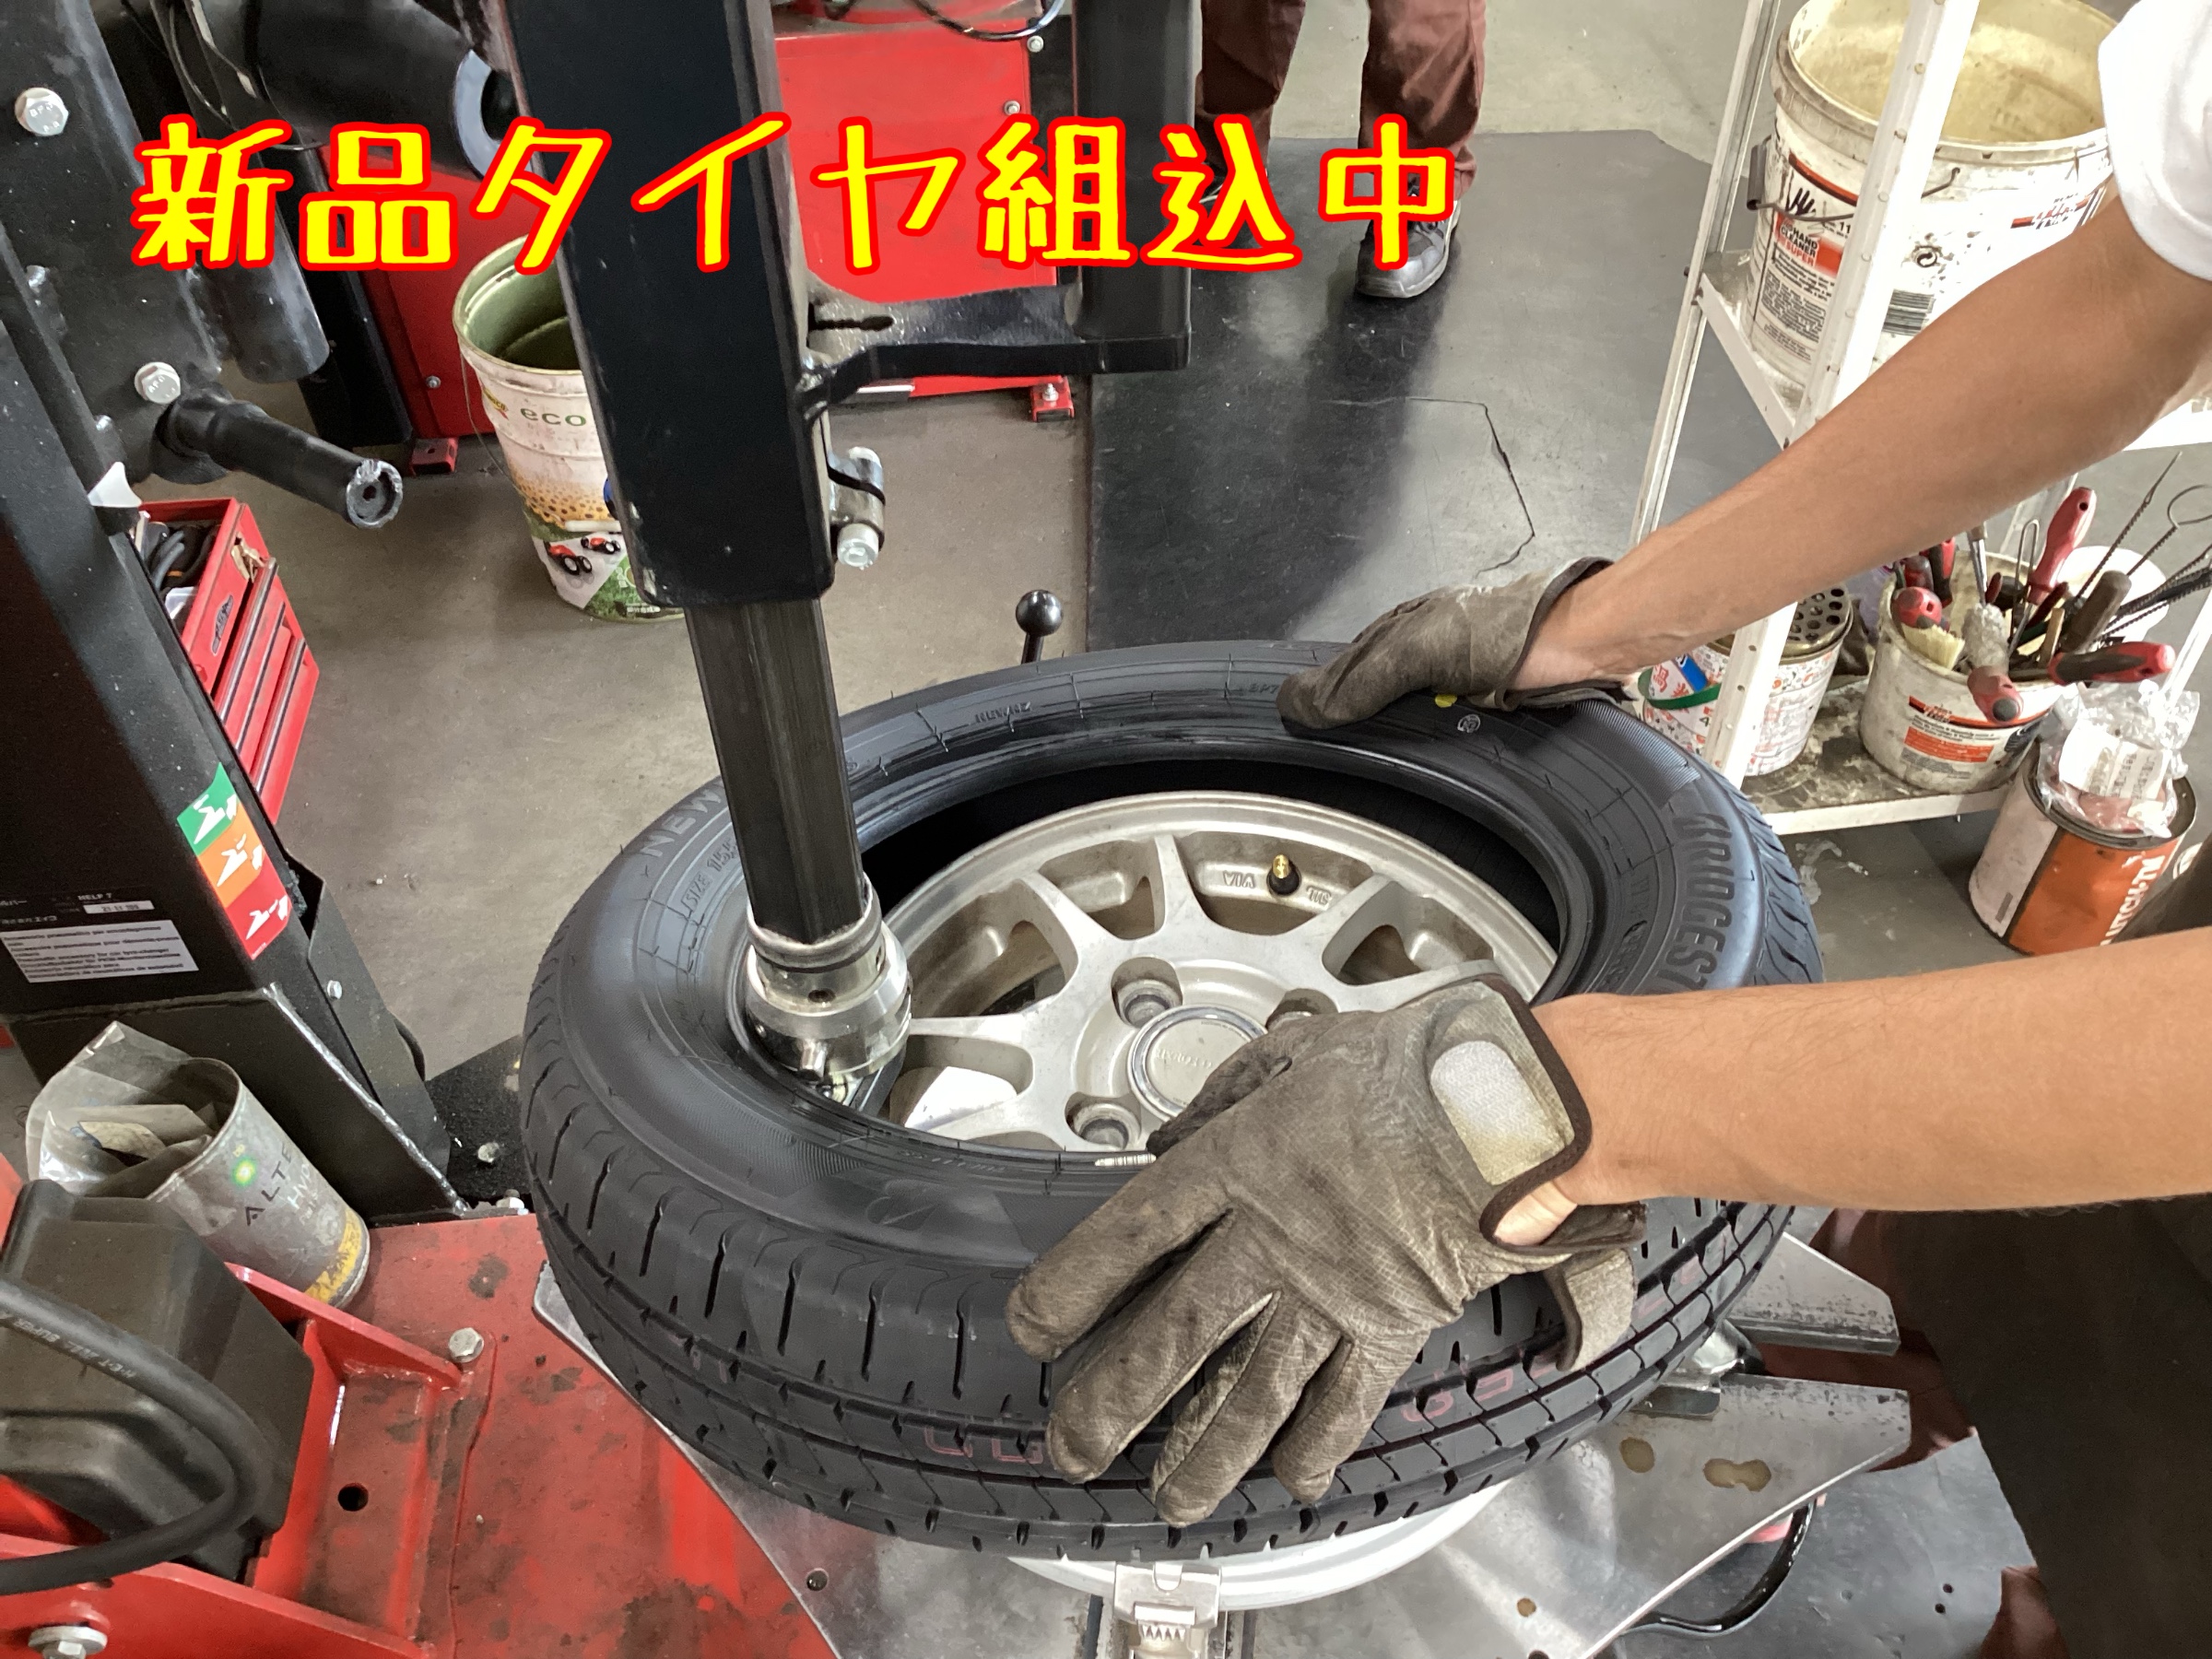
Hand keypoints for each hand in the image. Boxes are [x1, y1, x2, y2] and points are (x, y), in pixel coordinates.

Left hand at [1003, 979, 1643, 1524]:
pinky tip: (1291, 1482)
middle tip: (1073, 1447)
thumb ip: (1225, 1095)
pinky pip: (1346, 1402)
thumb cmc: (1410, 1067)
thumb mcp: (1297, 1049)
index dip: (1070, 1286)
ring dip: (1204, 1455)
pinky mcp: (1390, 1326)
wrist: (1506, 1111)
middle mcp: (1271, 1243)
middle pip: (1172, 1337)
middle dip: (1113, 1404)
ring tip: (1169, 1499)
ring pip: (1251, 1394)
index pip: (1128, 1235)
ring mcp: (1329, 1295)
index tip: (1033, 1326)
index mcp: (1238, 1165)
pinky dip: (1319, 1447)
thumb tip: (1174, 1138)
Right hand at [1276, 559, 1623, 729]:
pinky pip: (1445, 731)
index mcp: (1402, 627)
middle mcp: (1426, 649)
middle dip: (1359, 720)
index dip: (1322, 697)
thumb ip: (1360, 680)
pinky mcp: (1485, 702)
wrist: (1576, 648)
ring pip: (1411, 717)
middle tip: (1335, 752)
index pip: (1346, 667)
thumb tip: (1299, 704)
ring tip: (1382, 760)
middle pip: (1377, 694)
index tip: (1299, 728)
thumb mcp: (1413, 653)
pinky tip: (1430, 756)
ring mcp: (1457, 677)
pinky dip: (1434, 745)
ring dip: (1400, 738)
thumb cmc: (1503, 633)